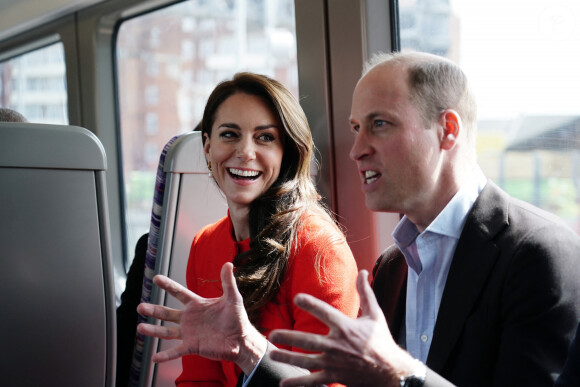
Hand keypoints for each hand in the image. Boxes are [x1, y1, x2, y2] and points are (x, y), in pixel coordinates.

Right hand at [137, 262, 266, 374]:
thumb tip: (228, 263)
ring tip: (140, 327)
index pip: (179, 292)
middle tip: (140, 306)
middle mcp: (190, 318)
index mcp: (197, 305)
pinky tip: (155, 357)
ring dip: (153, 330)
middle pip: (167, 313)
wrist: (242, 340)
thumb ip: (228, 282)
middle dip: (153, 309)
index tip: (156, 278)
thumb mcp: (233, 298)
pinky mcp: (192, 346)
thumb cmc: (238, 319)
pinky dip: (165, 355)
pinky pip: (175, 351)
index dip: (168, 285)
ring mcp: (189, 333)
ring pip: (166, 331)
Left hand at [269, 270, 416, 386]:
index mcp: (346, 327)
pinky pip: (313, 381)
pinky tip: (284, 382)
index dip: (311, 304)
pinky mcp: (334, 377)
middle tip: (272, 334)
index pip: (325, 313)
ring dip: (288, 357)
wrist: (391, 371)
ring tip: (272, 353)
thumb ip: (366, 293)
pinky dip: (298, 383)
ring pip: (306, 361)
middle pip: (308, 340)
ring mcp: (334, 363)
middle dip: (289, 337)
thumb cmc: (381, 341)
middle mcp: (337, 345)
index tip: (296, 298)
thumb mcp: (375, 315)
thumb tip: (363, 272)